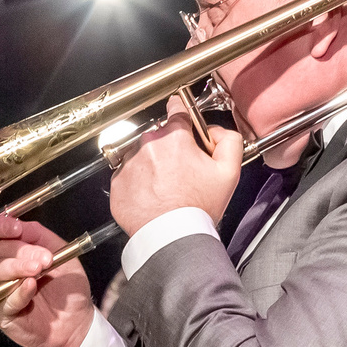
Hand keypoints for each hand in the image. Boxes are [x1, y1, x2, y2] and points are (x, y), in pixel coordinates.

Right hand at [0, 213, 95, 346]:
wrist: (75, 321)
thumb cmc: (66, 288)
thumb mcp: (60, 252)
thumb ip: (38, 235)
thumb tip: (19, 224)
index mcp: (12, 251)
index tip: (14, 227)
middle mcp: (0, 269)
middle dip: (22, 252)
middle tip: (46, 260)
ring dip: (19, 268)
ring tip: (40, 271)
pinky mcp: (0, 313)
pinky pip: (4, 300)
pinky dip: (18, 292)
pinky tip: (31, 287)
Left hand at [107, 99, 244, 236]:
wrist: (172, 236)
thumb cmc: (197, 207)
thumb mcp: (229, 172)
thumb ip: (229, 141)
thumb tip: (217, 131)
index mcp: (175, 137)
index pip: (177, 110)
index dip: (183, 115)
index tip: (182, 117)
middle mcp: (148, 145)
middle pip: (160, 136)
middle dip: (170, 149)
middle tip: (182, 172)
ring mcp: (129, 163)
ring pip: (142, 154)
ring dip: (152, 165)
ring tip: (166, 187)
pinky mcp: (117, 182)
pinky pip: (128, 175)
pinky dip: (138, 182)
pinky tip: (152, 196)